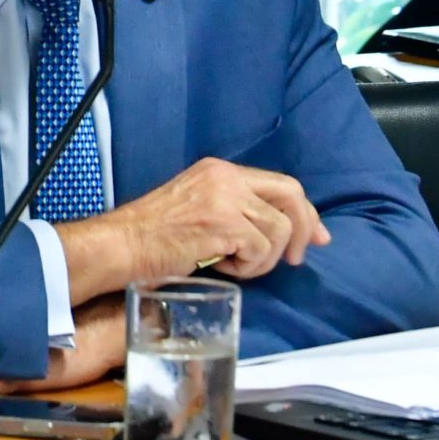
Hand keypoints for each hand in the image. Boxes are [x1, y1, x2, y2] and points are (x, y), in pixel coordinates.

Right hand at [57, 158, 328, 304]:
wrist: (121, 245)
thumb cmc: (153, 237)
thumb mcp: (199, 210)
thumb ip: (237, 212)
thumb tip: (284, 236)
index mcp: (221, 171)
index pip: (282, 184)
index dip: (305, 212)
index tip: (317, 238)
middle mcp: (226, 177)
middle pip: (292, 194)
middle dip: (304, 229)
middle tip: (298, 259)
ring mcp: (225, 198)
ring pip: (279, 229)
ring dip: (265, 259)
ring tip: (235, 267)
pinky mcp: (223, 223)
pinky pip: (261, 249)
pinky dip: (249, 268)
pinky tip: (222, 268)